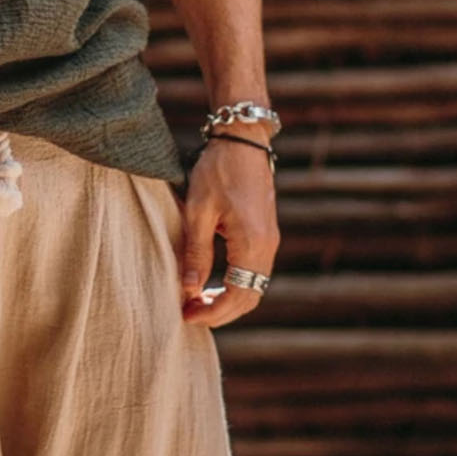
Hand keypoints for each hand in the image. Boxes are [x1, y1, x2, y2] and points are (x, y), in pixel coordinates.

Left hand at [179, 135, 277, 327]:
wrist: (243, 140)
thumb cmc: (217, 171)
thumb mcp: (198, 212)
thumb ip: (195, 253)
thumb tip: (189, 289)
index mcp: (252, 243)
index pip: (237, 295)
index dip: (212, 312)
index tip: (186, 315)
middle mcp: (268, 246)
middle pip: (250, 297)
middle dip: (220, 312)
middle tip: (189, 313)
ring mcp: (270, 240)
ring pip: (254, 287)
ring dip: (227, 300)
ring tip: (196, 301)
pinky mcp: (266, 234)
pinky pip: (255, 272)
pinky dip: (235, 285)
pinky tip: (211, 283)